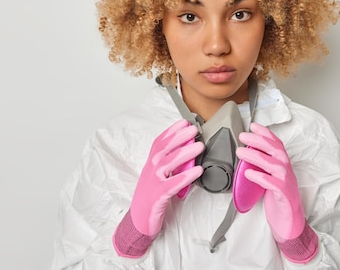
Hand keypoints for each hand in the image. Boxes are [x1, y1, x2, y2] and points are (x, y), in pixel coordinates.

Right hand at [130, 119, 203, 236]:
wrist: (139, 218)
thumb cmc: (150, 194)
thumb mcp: (157, 175)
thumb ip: (169, 162)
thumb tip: (188, 149)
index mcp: (151, 162)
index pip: (161, 141)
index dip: (172, 130)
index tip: (184, 122)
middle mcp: (151, 168)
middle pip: (165, 148)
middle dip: (180, 136)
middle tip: (194, 129)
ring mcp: (154, 181)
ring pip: (169, 162)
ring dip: (186, 152)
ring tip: (200, 146)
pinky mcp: (159, 195)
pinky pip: (174, 183)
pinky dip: (186, 176)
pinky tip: (198, 171)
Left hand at [236, 123, 305, 241]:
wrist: (289, 221)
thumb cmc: (279, 198)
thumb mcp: (270, 178)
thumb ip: (262, 167)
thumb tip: (246, 155)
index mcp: (283, 164)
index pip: (276, 143)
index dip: (265, 133)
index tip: (253, 126)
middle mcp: (286, 170)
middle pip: (274, 149)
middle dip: (258, 140)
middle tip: (242, 136)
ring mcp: (286, 181)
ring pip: (272, 164)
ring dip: (255, 156)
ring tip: (240, 153)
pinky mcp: (283, 194)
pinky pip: (272, 183)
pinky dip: (260, 177)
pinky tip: (248, 174)